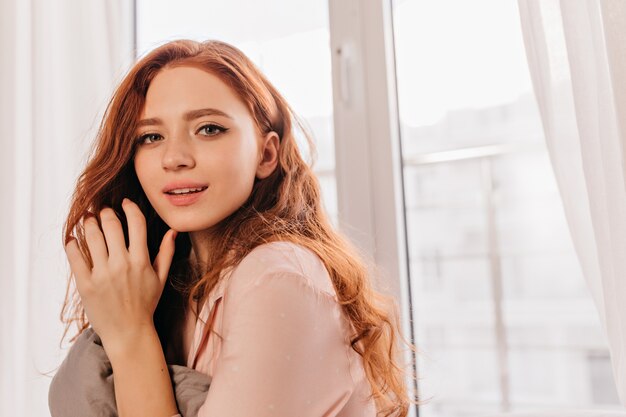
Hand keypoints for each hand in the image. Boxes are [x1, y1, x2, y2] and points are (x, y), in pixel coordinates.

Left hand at [64, 198, 176, 351]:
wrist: (128, 333)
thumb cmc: (146, 305)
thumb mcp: (161, 278)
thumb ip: (166, 253)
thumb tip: (173, 231)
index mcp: (141, 261)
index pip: (136, 223)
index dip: (130, 208)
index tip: (124, 203)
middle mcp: (122, 265)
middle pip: (111, 225)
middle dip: (106, 213)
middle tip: (103, 211)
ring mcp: (102, 274)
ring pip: (92, 237)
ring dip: (88, 223)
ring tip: (88, 219)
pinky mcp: (86, 284)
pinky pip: (75, 257)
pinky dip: (72, 243)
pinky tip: (72, 237)